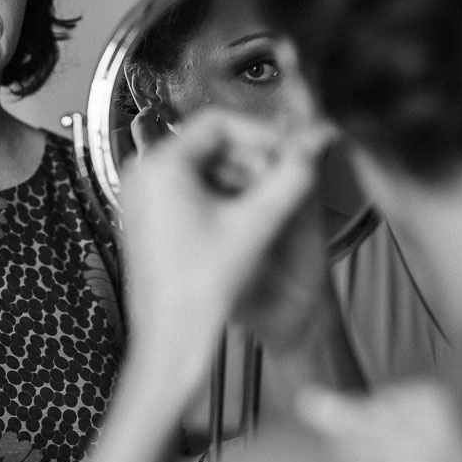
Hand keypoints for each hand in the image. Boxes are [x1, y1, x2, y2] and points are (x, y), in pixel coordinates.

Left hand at [120, 110, 330, 385]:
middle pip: (210, 143)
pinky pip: (190, 189)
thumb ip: (292, 177)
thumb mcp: (256, 224)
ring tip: (269, 206)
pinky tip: (245, 223)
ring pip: (203, 167)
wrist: (171, 340)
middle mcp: (141, 172)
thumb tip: (320, 139)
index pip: (218, 121)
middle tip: (286, 179)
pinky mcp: (147, 216)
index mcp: (159, 164)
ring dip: (242, 179)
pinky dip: (222, 197)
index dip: (261, 133)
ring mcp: (141, 195)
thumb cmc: (202, 286)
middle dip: (253, 159)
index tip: (290, 151)